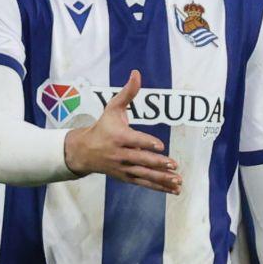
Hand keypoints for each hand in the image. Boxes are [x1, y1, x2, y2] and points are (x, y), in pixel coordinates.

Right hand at [60, 71, 180, 194]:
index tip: (159, 146)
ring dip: (162, 179)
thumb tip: (136, 73)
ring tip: (178, 181)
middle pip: (141, 160)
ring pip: (144, 175)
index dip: (146, 143)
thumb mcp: (112, 108)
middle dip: (157, 164)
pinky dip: (159, 187)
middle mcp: (121, 154)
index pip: (134, 140)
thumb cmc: (102, 127)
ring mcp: (124, 168)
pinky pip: (144, 183)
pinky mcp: (126, 177)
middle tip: (173, 165)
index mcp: (118, 137)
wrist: (84, 152)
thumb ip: (127, 93)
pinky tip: (173, 190)